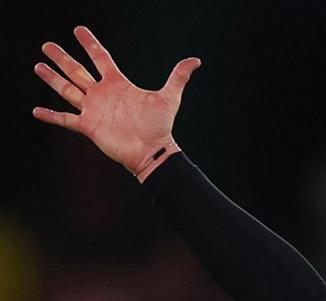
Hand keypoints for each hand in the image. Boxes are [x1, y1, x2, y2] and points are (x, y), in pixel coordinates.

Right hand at [32, 26, 200, 176]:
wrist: (152, 150)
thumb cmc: (160, 126)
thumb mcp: (169, 97)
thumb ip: (179, 77)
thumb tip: (196, 60)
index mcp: (118, 84)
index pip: (100, 58)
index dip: (90, 44)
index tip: (79, 30)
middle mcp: (102, 94)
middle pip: (78, 71)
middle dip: (62, 58)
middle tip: (47, 45)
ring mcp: (93, 109)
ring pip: (67, 90)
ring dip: (52, 79)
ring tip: (38, 66)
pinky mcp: (88, 126)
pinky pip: (65, 119)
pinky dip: (51, 116)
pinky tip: (36, 111)